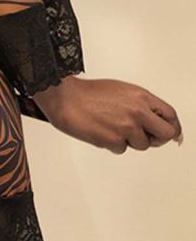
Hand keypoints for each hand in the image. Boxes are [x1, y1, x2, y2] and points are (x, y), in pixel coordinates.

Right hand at [31, 75, 183, 152]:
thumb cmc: (88, 93)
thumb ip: (141, 105)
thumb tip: (156, 120)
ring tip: (112, 126)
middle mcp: (138, 112)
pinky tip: (102, 130)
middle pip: (165, 134)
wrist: (65, 98)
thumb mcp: (122, 91)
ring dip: (130, 140)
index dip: (174, 127)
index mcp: (141, 97)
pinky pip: (122, 149)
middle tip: (144, 136)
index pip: (170, 115)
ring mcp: (127, 127)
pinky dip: (113, 143)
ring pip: (142, 145)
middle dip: (156, 138)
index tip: (175, 134)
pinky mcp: (114, 140)